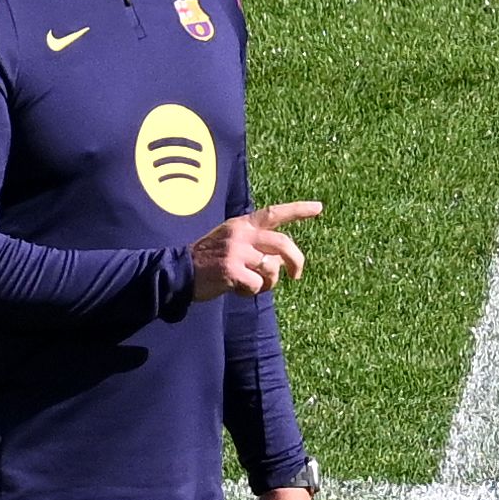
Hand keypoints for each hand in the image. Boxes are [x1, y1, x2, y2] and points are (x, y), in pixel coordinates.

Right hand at [192, 201, 321, 300]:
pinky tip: (235, 289)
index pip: (274, 213)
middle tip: (296, 275)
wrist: (179, 272)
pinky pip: (257, 285)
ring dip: (267, 283)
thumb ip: (256, 245)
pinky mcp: (231, 270)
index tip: (319, 207)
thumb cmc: (209, 261)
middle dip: (296, 260)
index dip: (298, 210)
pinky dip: (251, 292)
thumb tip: (281, 261)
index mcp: (242, 224)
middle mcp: (241, 234)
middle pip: (283, 243)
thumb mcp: (231, 242)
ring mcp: (236, 251)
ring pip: (271, 269)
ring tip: (249, 284)